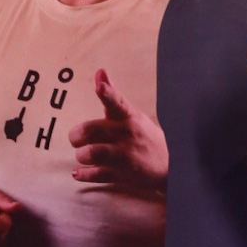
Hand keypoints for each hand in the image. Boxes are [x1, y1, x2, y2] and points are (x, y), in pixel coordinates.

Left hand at [69, 68, 167, 191]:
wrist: (170, 165)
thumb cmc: (144, 135)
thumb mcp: (132, 114)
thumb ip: (113, 95)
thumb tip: (99, 72)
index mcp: (128, 117)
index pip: (117, 102)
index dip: (107, 93)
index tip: (100, 85)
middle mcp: (126, 134)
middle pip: (92, 130)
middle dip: (76, 135)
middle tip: (76, 139)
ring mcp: (124, 155)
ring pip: (91, 153)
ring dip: (81, 155)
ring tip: (83, 155)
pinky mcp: (123, 174)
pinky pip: (97, 175)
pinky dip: (83, 174)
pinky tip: (78, 172)